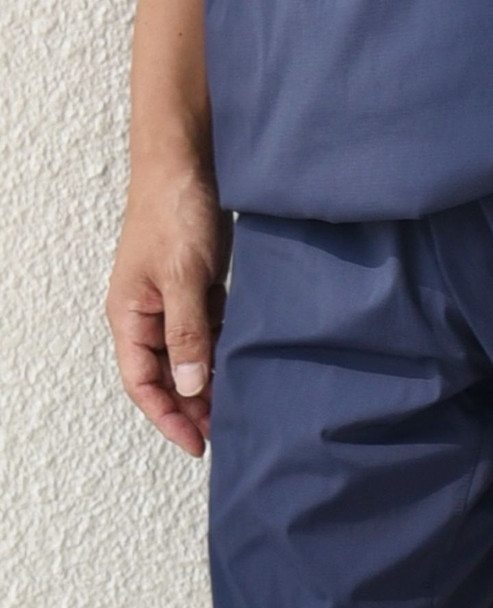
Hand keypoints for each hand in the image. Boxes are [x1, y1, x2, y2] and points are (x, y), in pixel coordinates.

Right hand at [105, 160, 231, 457]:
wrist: (188, 163)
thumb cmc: (175, 213)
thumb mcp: (184, 277)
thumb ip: (188, 333)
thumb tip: (192, 386)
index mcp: (130, 316)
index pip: (144, 383)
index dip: (169, 417)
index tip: (198, 444)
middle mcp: (146, 315)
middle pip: (166, 376)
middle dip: (192, 407)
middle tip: (228, 432)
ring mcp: (172, 302)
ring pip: (188, 356)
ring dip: (210, 381)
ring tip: (241, 406)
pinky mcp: (195, 289)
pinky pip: (207, 332)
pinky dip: (223, 351)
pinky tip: (246, 364)